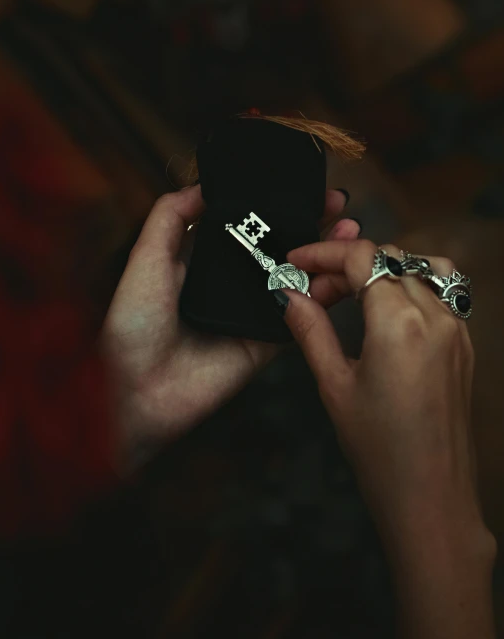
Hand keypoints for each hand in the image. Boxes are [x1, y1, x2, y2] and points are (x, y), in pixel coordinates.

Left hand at [101, 185, 359, 466]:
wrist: (136, 390)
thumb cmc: (133, 323)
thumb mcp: (146, 259)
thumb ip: (170, 218)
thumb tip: (202, 184)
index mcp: (206, 261)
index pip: (249, 225)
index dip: (276, 206)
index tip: (302, 186)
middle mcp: (234, 284)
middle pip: (281, 248)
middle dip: (312, 224)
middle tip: (339, 204)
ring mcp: (253, 313)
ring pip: (299, 279)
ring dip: (327, 255)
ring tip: (353, 231)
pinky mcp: (267, 342)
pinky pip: (301, 316)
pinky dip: (325, 296)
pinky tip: (345, 272)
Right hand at [278, 239, 495, 637]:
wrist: (432, 499)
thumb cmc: (381, 451)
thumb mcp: (334, 386)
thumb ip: (310, 330)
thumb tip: (288, 294)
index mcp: (400, 323)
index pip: (362, 258)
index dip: (323, 253)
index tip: (296, 263)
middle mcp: (436, 317)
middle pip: (390, 259)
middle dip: (346, 266)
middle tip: (314, 293)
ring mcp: (457, 329)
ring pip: (420, 268)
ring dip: (382, 270)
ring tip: (351, 297)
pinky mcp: (464, 345)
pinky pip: (441, 292)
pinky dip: (408, 287)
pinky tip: (383, 314)